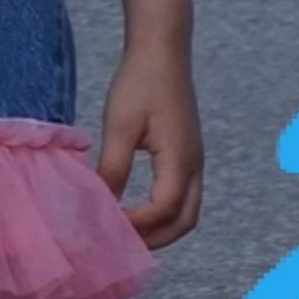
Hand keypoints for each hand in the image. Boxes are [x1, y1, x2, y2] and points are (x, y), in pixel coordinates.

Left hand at [98, 43, 202, 248]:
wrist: (162, 52)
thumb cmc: (139, 83)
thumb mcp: (119, 125)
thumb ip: (114, 166)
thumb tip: (103, 202)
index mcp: (180, 160)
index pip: (163, 209)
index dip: (136, 224)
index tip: (106, 227)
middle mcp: (194, 165)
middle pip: (185, 220)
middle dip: (155, 239)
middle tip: (121, 247)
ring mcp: (195, 161)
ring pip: (187, 211)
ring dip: (161, 229)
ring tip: (127, 234)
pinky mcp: (188, 153)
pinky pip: (183, 195)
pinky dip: (164, 213)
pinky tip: (135, 210)